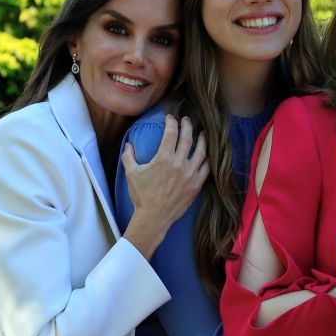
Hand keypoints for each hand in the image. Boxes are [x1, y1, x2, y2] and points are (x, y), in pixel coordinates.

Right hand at [121, 115, 207, 255]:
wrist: (154, 218)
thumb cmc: (142, 196)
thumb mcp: (131, 174)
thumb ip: (129, 157)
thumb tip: (128, 145)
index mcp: (163, 159)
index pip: (171, 133)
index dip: (172, 122)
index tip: (171, 118)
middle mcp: (179, 164)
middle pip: (188, 138)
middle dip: (188, 125)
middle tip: (187, 120)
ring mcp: (190, 175)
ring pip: (201, 152)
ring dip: (202, 140)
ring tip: (202, 133)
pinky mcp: (196, 186)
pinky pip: (206, 169)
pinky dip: (207, 160)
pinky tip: (207, 155)